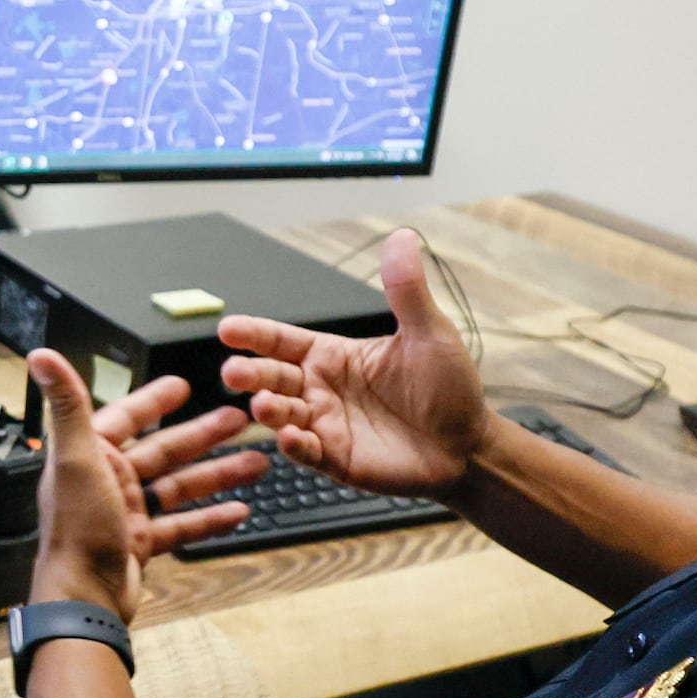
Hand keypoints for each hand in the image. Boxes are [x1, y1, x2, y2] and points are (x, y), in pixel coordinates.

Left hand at [24, 348, 269, 620]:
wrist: (83, 598)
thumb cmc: (76, 529)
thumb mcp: (75, 458)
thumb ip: (67, 405)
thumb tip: (42, 356)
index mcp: (90, 455)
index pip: (126, 416)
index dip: (154, 400)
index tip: (182, 385)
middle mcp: (107, 481)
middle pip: (163, 450)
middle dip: (202, 434)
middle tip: (240, 419)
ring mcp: (126, 513)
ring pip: (179, 486)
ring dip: (217, 473)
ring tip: (257, 462)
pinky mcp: (140, 543)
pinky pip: (182, 525)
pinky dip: (210, 518)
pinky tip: (239, 510)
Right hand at [214, 227, 493, 499]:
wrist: (469, 445)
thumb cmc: (449, 388)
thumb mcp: (429, 333)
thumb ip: (406, 289)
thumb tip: (402, 237)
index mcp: (334, 356)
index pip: (283, 341)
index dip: (255, 334)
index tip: (227, 328)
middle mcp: (321, 389)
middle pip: (273, 378)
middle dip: (250, 375)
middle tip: (233, 373)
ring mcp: (326, 426)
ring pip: (282, 416)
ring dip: (268, 411)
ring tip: (263, 406)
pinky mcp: (337, 460)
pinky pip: (307, 453)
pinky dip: (294, 446)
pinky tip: (291, 438)